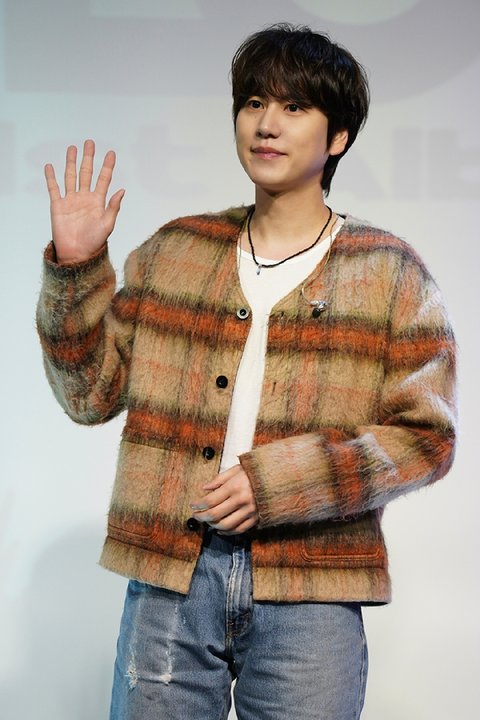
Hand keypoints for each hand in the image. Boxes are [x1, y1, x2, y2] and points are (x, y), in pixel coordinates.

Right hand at [44, 139, 124, 263]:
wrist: (78, 254)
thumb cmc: (95, 242)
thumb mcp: (108, 224)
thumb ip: (113, 207)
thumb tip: (122, 190)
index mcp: (98, 201)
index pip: (103, 179)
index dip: (107, 166)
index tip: (111, 152)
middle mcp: (84, 198)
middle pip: (86, 173)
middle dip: (88, 158)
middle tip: (89, 143)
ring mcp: (71, 200)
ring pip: (70, 177)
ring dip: (71, 162)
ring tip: (72, 148)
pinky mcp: (58, 206)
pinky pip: (53, 189)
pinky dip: (51, 177)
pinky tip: (50, 166)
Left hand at [191, 464, 257, 533]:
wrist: (281, 478)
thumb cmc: (257, 471)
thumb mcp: (237, 469)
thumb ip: (219, 479)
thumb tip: (204, 488)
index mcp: (235, 486)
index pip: (210, 500)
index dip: (198, 505)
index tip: (192, 505)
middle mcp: (241, 500)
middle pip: (215, 514)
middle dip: (202, 517)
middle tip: (195, 515)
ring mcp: (249, 511)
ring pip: (225, 525)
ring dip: (212, 525)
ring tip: (207, 522)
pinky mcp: (256, 519)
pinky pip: (238, 530)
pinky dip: (227, 532)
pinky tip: (220, 530)